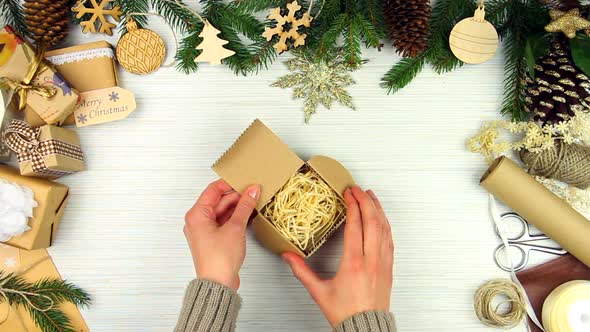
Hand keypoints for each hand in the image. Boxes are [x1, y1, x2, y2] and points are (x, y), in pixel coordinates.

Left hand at [184, 179, 259, 290]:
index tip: (245, 181)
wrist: (218, 283)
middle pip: (218, 200)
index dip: (230, 184)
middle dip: (236, 196)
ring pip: (222, 211)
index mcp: (196, 214)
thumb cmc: (219, 259)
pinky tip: (247, 215)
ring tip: (253, 203)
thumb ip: (244, 206)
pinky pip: (223, 222)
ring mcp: (204, 230)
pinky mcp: (212, 239)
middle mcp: (197, 220)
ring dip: (237, 207)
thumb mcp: (235, 227)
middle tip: (253, 192)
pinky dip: (234, 217)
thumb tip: (251, 191)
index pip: (213, 190)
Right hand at [282, 186, 393, 326]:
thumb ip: (301, 272)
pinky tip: (381, 219)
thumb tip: (288, 257)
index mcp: (353, 263)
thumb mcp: (319, 291)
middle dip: (366, 201)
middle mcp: (371, 259)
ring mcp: (383, 262)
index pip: (355, 225)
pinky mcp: (388, 267)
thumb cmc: (345, 312)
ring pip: (384, 228)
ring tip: (371, 197)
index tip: (348, 194)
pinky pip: (389, 239)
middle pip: (372, 221)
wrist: (366, 328)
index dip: (353, 205)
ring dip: (378, 209)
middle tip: (358, 189)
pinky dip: (385, 224)